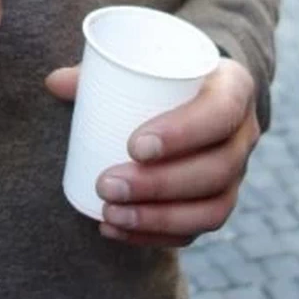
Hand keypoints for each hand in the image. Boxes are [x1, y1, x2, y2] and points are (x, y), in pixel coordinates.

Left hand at [46, 57, 259, 246]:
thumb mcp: (145, 62)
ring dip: (157, 217)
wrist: (200, 94)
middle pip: (216, 170)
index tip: (134, 145)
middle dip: (159, 185)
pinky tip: (116, 229)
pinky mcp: (219, 202)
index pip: (220, 114)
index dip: (183, 134)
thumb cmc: (165, 74)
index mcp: (234, 88)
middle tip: (107, 184)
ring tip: (108, 212)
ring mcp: (236, 174)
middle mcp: (244, 134)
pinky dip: (154, 236)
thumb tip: (54, 82)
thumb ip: (102, 70)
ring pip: (211, 209)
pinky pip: (197, 231)